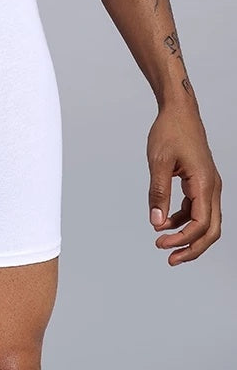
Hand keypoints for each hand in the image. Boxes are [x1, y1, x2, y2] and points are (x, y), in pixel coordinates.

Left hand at [147, 105, 221, 264]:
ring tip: (164, 244)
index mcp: (205, 183)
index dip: (182, 239)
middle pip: (211, 230)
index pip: (201, 224)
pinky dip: (184, 220)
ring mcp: (209, 185)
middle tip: (170, 259)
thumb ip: (158, 194)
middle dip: (192, 248)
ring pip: (206, 222)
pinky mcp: (202, 182)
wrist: (179, 110)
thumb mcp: (158, 162)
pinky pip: (197, 209)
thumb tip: (157, 223)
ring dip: (187, 235)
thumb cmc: (170, 130)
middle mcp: (212, 187)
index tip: (161, 244)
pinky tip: (166, 223)